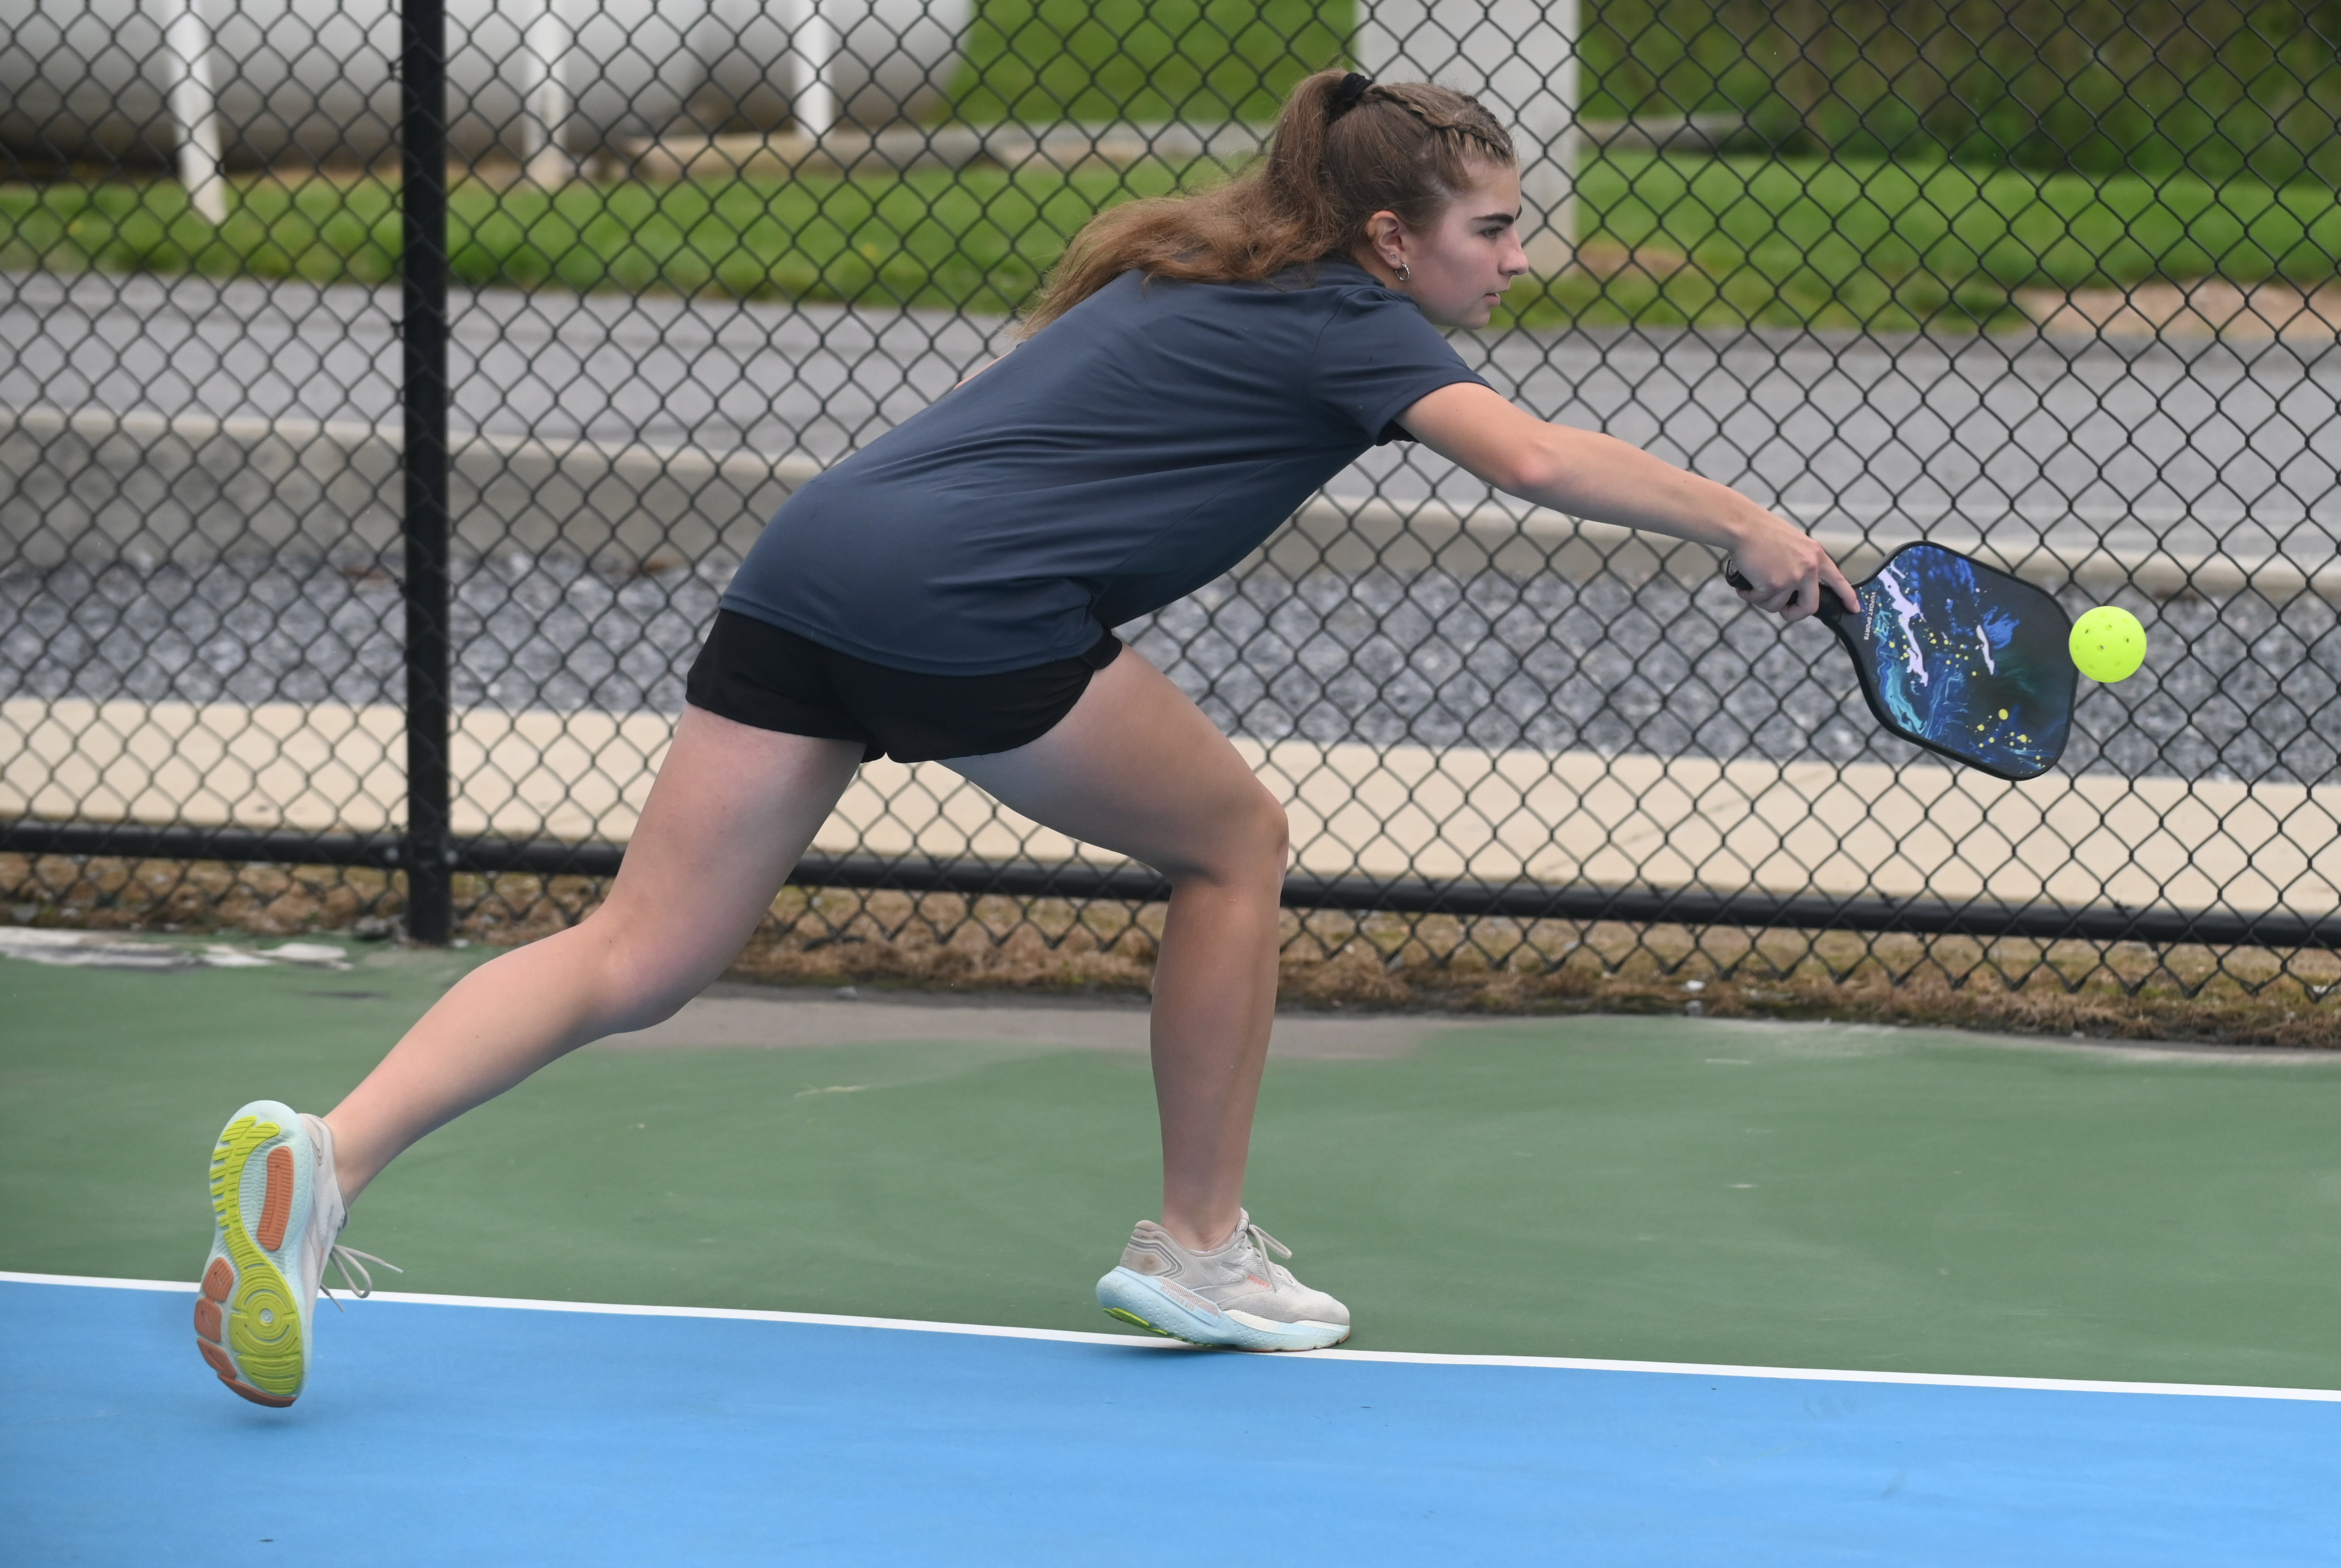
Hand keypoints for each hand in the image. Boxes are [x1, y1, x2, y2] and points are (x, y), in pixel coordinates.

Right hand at [1722, 512, 1857, 622]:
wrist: (1742, 525)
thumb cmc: (1761, 531)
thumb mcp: (1792, 544)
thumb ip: (1799, 563)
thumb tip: (1793, 587)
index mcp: (1815, 555)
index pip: (1837, 580)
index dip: (1847, 596)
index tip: (1854, 609)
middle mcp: (1809, 567)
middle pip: (1810, 606)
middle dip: (1795, 613)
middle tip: (1784, 612)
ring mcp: (1792, 577)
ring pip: (1778, 605)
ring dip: (1763, 599)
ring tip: (1753, 582)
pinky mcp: (1774, 584)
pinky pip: (1760, 601)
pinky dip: (1749, 595)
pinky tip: (1744, 584)